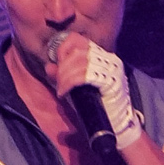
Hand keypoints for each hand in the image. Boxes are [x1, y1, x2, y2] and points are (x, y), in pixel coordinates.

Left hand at [46, 33, 141, 149]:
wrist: (115, 125)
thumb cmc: (96, 105)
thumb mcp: (75, 87)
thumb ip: (62, 76)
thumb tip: (48, 66)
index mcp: (101, 55)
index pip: (78, 39)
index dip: (63, 49)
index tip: (57, 64)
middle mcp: (109, 59)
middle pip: (76, 51)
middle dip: (62, 68)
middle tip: (58, 83)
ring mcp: (112, 69)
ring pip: (79, 63)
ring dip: (64, 77)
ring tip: (61, 89)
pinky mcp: (111, 82)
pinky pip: (84, 76)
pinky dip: (69, 83)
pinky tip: (64, 92)